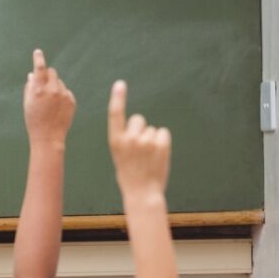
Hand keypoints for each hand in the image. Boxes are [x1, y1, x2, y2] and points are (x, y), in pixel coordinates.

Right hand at [23, 49, 75, 146]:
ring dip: (55, 87)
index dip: (38, 58)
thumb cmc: (34, 121)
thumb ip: (30, 87)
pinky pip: (66, 91)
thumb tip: (32, 75)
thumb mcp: (27, 103)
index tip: (38, 52)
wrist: (49, 137)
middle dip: (47, 76)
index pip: (39, 68)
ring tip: (50, 103)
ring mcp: (64, 95)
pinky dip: (61, 96)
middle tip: (43, 87)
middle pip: (52, 72)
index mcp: (39, 89)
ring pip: (60, 82)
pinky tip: (57, 108)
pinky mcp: (72, 100)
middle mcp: (53, 90)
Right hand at [107, 81, 170, 199]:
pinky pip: (163, 133)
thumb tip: (140, 124)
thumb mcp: (120, 155)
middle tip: (139, 149)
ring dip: (152, 139)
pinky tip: (157, 155)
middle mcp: (129, 138)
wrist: (142, 193)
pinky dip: (162, 142)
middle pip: (138, 119)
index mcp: (115, 141)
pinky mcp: (161, 143)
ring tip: (148, 157)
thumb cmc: (130, 174)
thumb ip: (126, 138)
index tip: (120, 84)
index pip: (115, 115)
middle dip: (140, 128)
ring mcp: (146, 140)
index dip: (118, 98)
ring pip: (152, 129)